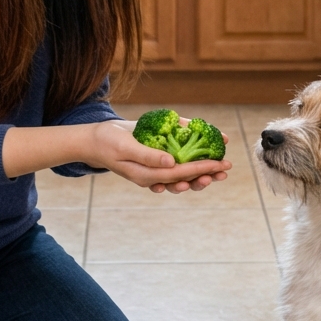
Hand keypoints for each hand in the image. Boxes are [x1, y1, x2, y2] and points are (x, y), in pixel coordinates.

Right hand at [87, 121, 230, 194]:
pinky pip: (174, 169)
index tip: (219, 164)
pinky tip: (201, 167)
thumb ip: (148, 156)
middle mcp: (153, 176)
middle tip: (225, 170)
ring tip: (217, 172)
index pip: (179, 174)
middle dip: (206, 175)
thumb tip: (172, 164)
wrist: (94, 141)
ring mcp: (153, 171)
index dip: (201, 169)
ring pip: (181, 177)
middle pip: (184, 180)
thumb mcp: (125, 146)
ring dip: (200, 175)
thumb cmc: (108, 142)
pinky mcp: (153, 163)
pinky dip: (188, 166)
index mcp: (147, 175)